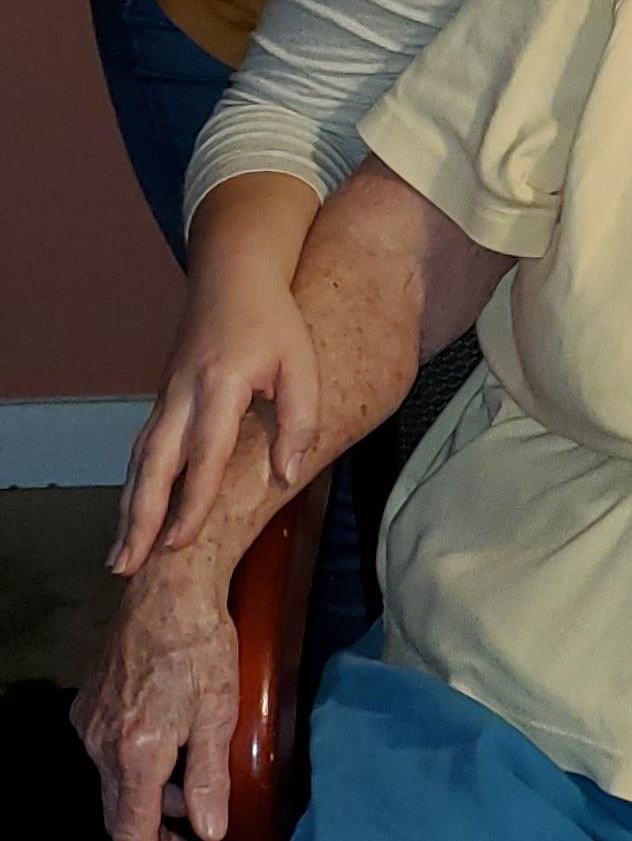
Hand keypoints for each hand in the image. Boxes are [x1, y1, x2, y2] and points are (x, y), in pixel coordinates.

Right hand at [71, 550, 238, 840]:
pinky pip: (107, 753)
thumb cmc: (202, 648)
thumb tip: (207, 833)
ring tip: (183, 808)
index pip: (132, 832)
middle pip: (120, 813)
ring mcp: (90, 722)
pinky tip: (163, 763)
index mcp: (137, 753)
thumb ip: (210, 778)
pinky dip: (134, 771)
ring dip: (146, 803)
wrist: (166, 590)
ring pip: (114, 783)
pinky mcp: (88, 703)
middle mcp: (102, 743)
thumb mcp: (219, 715)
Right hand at [111, 262, 317, 574]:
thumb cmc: (273, 320)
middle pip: (154, 465)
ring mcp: (167, 396)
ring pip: (141, 460)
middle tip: (126, 565)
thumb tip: (286, 475)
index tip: (180, 545)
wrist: (233, 275)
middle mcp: (182, 395)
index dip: (191, 503)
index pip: (203, 456)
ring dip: (129, 509)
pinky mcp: (164, 398)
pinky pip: (144, 448)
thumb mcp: (302, 364)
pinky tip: (132, 514)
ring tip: (121, 556)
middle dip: (139, 519)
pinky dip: (135, 485)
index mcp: (219, 386)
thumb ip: (299, 420)